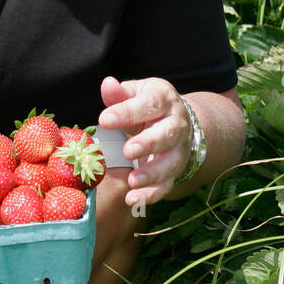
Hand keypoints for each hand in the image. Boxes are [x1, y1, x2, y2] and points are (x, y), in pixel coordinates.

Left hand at [98, 76, 191, 208]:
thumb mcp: (136, 93)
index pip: (149, 104)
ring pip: (172, 163)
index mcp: (164, 100)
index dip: (127, 112)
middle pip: (168, 134)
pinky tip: (133, 200)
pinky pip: (167, 184)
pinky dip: (152, 194)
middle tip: (128, 151)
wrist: (176, 119)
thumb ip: (119, 94)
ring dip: (153, 173)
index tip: (104, 119)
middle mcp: (176, 124)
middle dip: (149, 143)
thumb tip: (107, 84)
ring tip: (133, 181)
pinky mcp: (175, 169)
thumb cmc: (147, 106)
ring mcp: (178, 149)